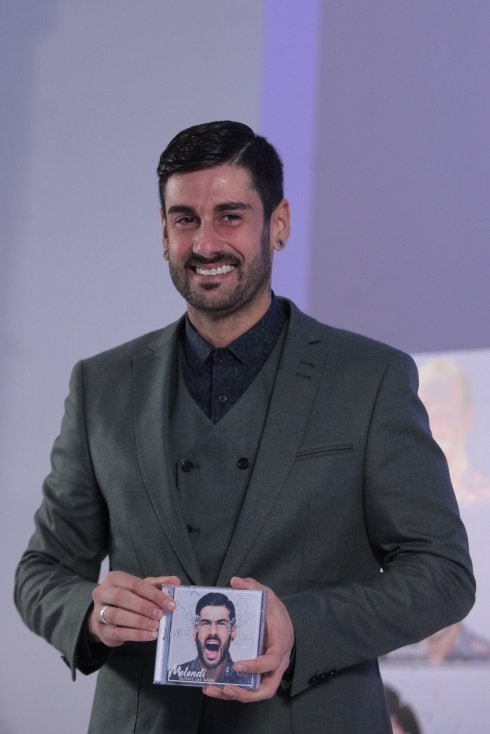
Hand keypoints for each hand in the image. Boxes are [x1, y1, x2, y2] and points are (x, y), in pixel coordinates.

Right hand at [88, 571, 179, 646]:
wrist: (107, 616)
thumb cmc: (128, 597)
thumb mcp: (142, 588)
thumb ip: (158, 584)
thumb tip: (175, 581)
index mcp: (114, 578)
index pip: (135, 584)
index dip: (154, 594)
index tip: (170, 603)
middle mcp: (103, 593)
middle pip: (122, 598)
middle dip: (144, 607)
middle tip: (160, 614)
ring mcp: (99, 612)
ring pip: (117, 615)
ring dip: (139, 621)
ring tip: (155, 626)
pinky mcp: (102, 630)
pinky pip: (118, 632)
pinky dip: (136, 634)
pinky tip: (150, 635)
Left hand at [203, 576, 294, 702]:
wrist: (285, 624)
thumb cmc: (277, 613)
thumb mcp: (268, 596)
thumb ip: (253, 587)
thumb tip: (235, 581)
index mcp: (280, 645)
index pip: (271, 661)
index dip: (256, 666)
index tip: (239, 665)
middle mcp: (277, 664)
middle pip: (267, 688)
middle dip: (246, 692)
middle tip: (226, 688)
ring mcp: (269, 672)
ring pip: (256, 692)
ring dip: (235, 694)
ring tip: (213, 690)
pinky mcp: (260, 675)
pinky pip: (248, 688)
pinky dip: (232, 689)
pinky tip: (214, 687)